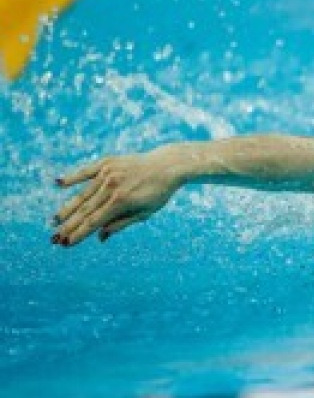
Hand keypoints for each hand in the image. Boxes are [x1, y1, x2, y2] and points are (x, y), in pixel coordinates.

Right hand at [51, 149, 185, 246]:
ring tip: (55, 220)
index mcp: (122, 201)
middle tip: (54, 238)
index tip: (66, 244)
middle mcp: (112, 186)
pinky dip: (73, 177)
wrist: (168, 165)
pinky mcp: (108, 162)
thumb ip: (121, 224)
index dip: (79, 234)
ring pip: (83, 194)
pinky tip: (58, 184)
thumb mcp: (145, 212)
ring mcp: (109, 172)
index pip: (94, 222)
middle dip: (69, 226)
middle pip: (85, 210)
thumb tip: (100, 237)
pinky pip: (87, 171)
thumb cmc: (158, 192)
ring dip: (68, 208)